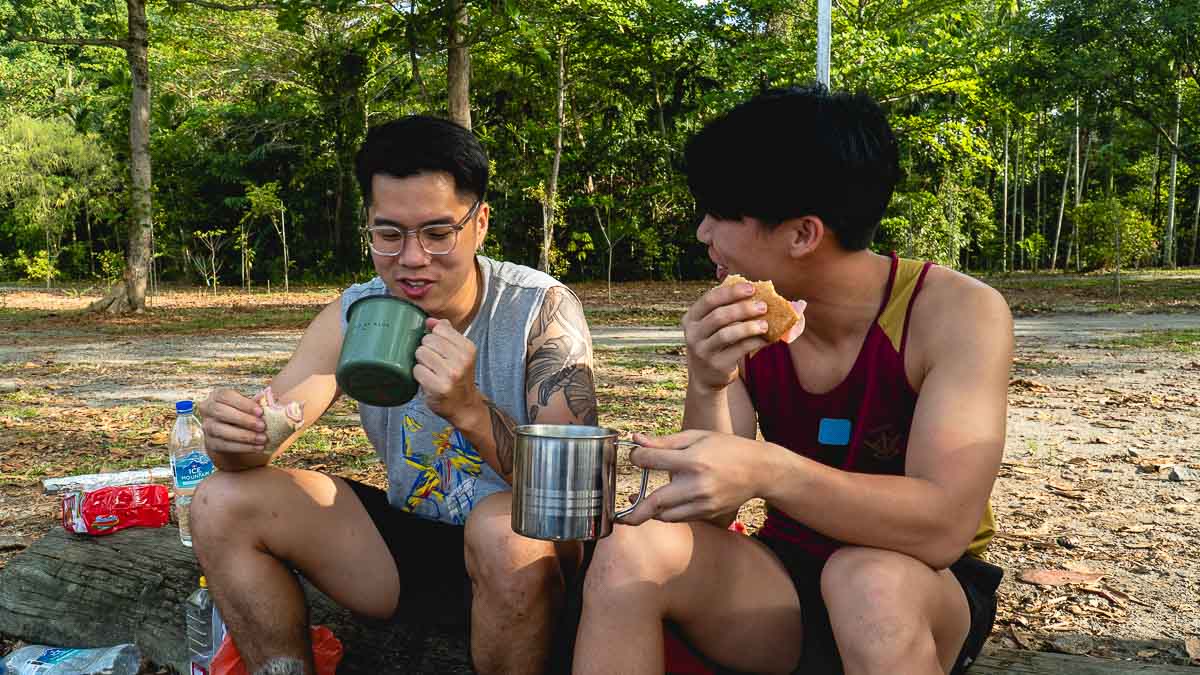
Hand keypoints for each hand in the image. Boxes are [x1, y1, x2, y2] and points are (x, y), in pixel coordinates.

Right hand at [197, 387, 266, 453]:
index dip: (243, 404)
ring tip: (262, 439)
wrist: (231, 431)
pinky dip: (243, 447)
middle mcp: (207, 409)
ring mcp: (207, 426)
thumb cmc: (243, 412)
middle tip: (262, 426)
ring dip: (244, 436)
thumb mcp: (248, 404)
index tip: (260, 412)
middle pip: (221, 412)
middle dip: (244, 420)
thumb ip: (257, 401)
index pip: (226, 396)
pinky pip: (225, 446)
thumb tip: (271, 400)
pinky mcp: (210, 442)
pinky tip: (258, 447)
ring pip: (222, 431)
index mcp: (217, 395)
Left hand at [414, 318, 482, 423]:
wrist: (464, 405)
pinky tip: (427, 380)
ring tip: (430, 371)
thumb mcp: (460, 353)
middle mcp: (462, 360)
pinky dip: (418, 375)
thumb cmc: (458, 378)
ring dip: (421, 362)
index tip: (438, 349)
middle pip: (427, 340)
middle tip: (433, 362)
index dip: (433, 337)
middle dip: (425, 350)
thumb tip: (429, 320)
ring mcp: (451, 374)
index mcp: (468, 348)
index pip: (439, 329)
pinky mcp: (439, 387)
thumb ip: (447, 334)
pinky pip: (417, 370)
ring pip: (420, 353)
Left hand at [619, 429, 776, 524]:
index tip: (634, 457)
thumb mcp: (697, 437)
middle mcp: (696, 485)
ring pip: (666, 516)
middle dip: (633, 512)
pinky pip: (680, 518)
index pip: (652, 461)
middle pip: (655, 503)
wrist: (759, 470)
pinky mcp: (708, 513)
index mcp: (692, 460)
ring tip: (637, 506)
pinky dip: (667, 513)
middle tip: (617, 515)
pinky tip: (661, 506)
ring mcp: (703, 503)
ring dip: (650, 512)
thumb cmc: (727, 448)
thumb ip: (664, 442)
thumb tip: (636, 440)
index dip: (637, 458)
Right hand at [682, 281, 769, 391]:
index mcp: (691, 318)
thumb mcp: (711, 325)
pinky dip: (753, 342)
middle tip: (763, 306)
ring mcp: (703, 350)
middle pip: (719, 316)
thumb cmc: (715, 341)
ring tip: (766, 324)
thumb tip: (756, 291)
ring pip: (726, 334)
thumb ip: (725, 308)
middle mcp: (693, 334)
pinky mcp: (716, 364)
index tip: (752, 288)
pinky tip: (765, 339)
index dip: (731, 292)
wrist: (707, 376)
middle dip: (743, 309)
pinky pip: (738, 350)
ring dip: (748, 327)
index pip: (710, 299)